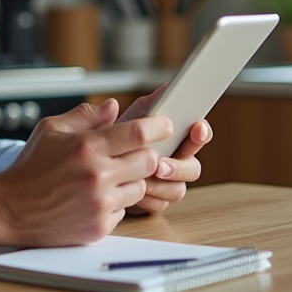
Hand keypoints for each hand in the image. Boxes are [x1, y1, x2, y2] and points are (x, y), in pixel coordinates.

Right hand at [0, 98, 172, 246]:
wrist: (11, 208)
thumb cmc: (31, 167)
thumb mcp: (51, 130)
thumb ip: (85, 117)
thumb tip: (113, 107)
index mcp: (86, 147)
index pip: (137, 133)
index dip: (157, 126)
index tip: (165, 125)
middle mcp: (96, 175)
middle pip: (148, 161)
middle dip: (145, 155)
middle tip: (133, 154)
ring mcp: (100, 203)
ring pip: (140, 187)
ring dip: (131, 181)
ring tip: (108, 178)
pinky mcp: (100, 226)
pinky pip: (124, 210)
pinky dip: (116, 204)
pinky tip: (95, 198)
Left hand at [117, 86, 210, 214]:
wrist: (90, 168)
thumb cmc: (114, 140)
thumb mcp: (131, 119)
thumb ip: (150, 105)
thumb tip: (166, 86)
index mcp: (174, 139)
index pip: (198, 135)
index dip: (201, 132)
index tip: (197, 126)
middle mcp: (176, 162)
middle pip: (193, 168)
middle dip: (179, 167)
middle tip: (160, 164)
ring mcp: (167, 183)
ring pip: (178, 189)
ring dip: (159, 184)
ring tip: (140, 179)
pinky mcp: (154, 201)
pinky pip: (160, 204)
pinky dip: (146, 198)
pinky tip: (133, 191)